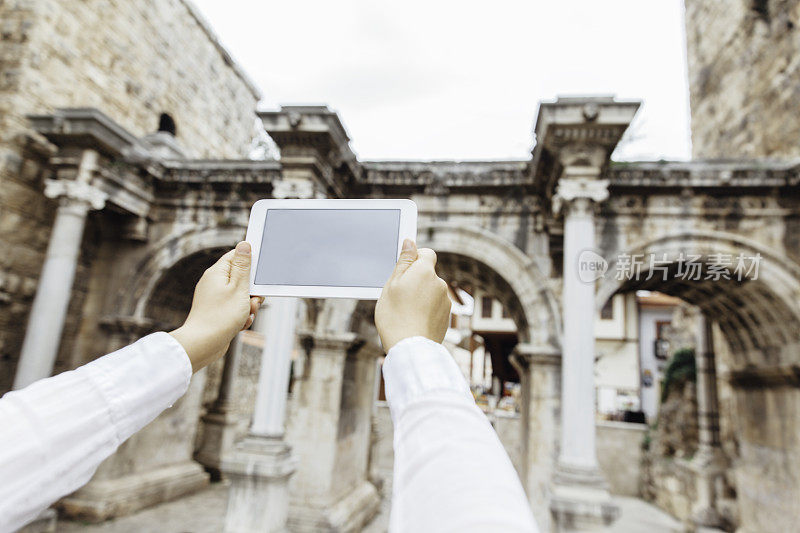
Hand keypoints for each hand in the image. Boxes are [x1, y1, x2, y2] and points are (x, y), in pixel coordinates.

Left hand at [170, 241, 263, 371]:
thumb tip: (244, 245)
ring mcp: (214, 298)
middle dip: (252, 291)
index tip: (260, 272)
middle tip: (252, 301)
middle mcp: (213, 283)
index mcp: (217, 273)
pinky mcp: (217, 312)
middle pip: (241, 279)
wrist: (203, 345)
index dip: (251, 263)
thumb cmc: (221, 316)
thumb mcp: (239, 287)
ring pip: (241, 296)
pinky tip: (240, 325)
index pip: (236, 256)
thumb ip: (243, 266)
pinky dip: (241, 316)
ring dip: (248, 306)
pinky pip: (235, 309)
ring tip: (245, 315)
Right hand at [375, 239, 451, 351]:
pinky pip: (435, 306)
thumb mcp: (392, 285)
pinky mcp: (447, 316)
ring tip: (406, 312)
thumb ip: (403, 262)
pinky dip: (426, 310)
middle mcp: (440, 283)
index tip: (403, 271)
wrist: (411, 348)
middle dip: (416, 281)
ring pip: (431, 291)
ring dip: (421, 296)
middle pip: (427, 274)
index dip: (415, 259)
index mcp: (425, 271)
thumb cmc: (395, 316)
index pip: (426, 254)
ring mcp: (446, 300)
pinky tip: (414, 320)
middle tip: (399, 296)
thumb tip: (410, 242)